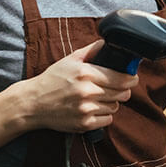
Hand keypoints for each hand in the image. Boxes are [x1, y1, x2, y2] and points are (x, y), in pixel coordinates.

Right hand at [18, 40, 138, 133]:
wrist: (33, 103)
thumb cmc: (52, 79)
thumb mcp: (69, 60)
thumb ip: (91, 50)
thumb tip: (108, 42)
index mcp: (86, 73)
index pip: (121, 78)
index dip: (131, 78)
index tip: (132, 78)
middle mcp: (87, 91)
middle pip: (122, 93)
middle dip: (123, 90)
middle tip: (117, 88)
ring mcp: (86, 109)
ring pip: (115, 107)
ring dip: (111, 103)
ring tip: (100, 98)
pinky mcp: (84, 124)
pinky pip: (107, 120)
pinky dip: (104, 115)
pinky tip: (94, 109)